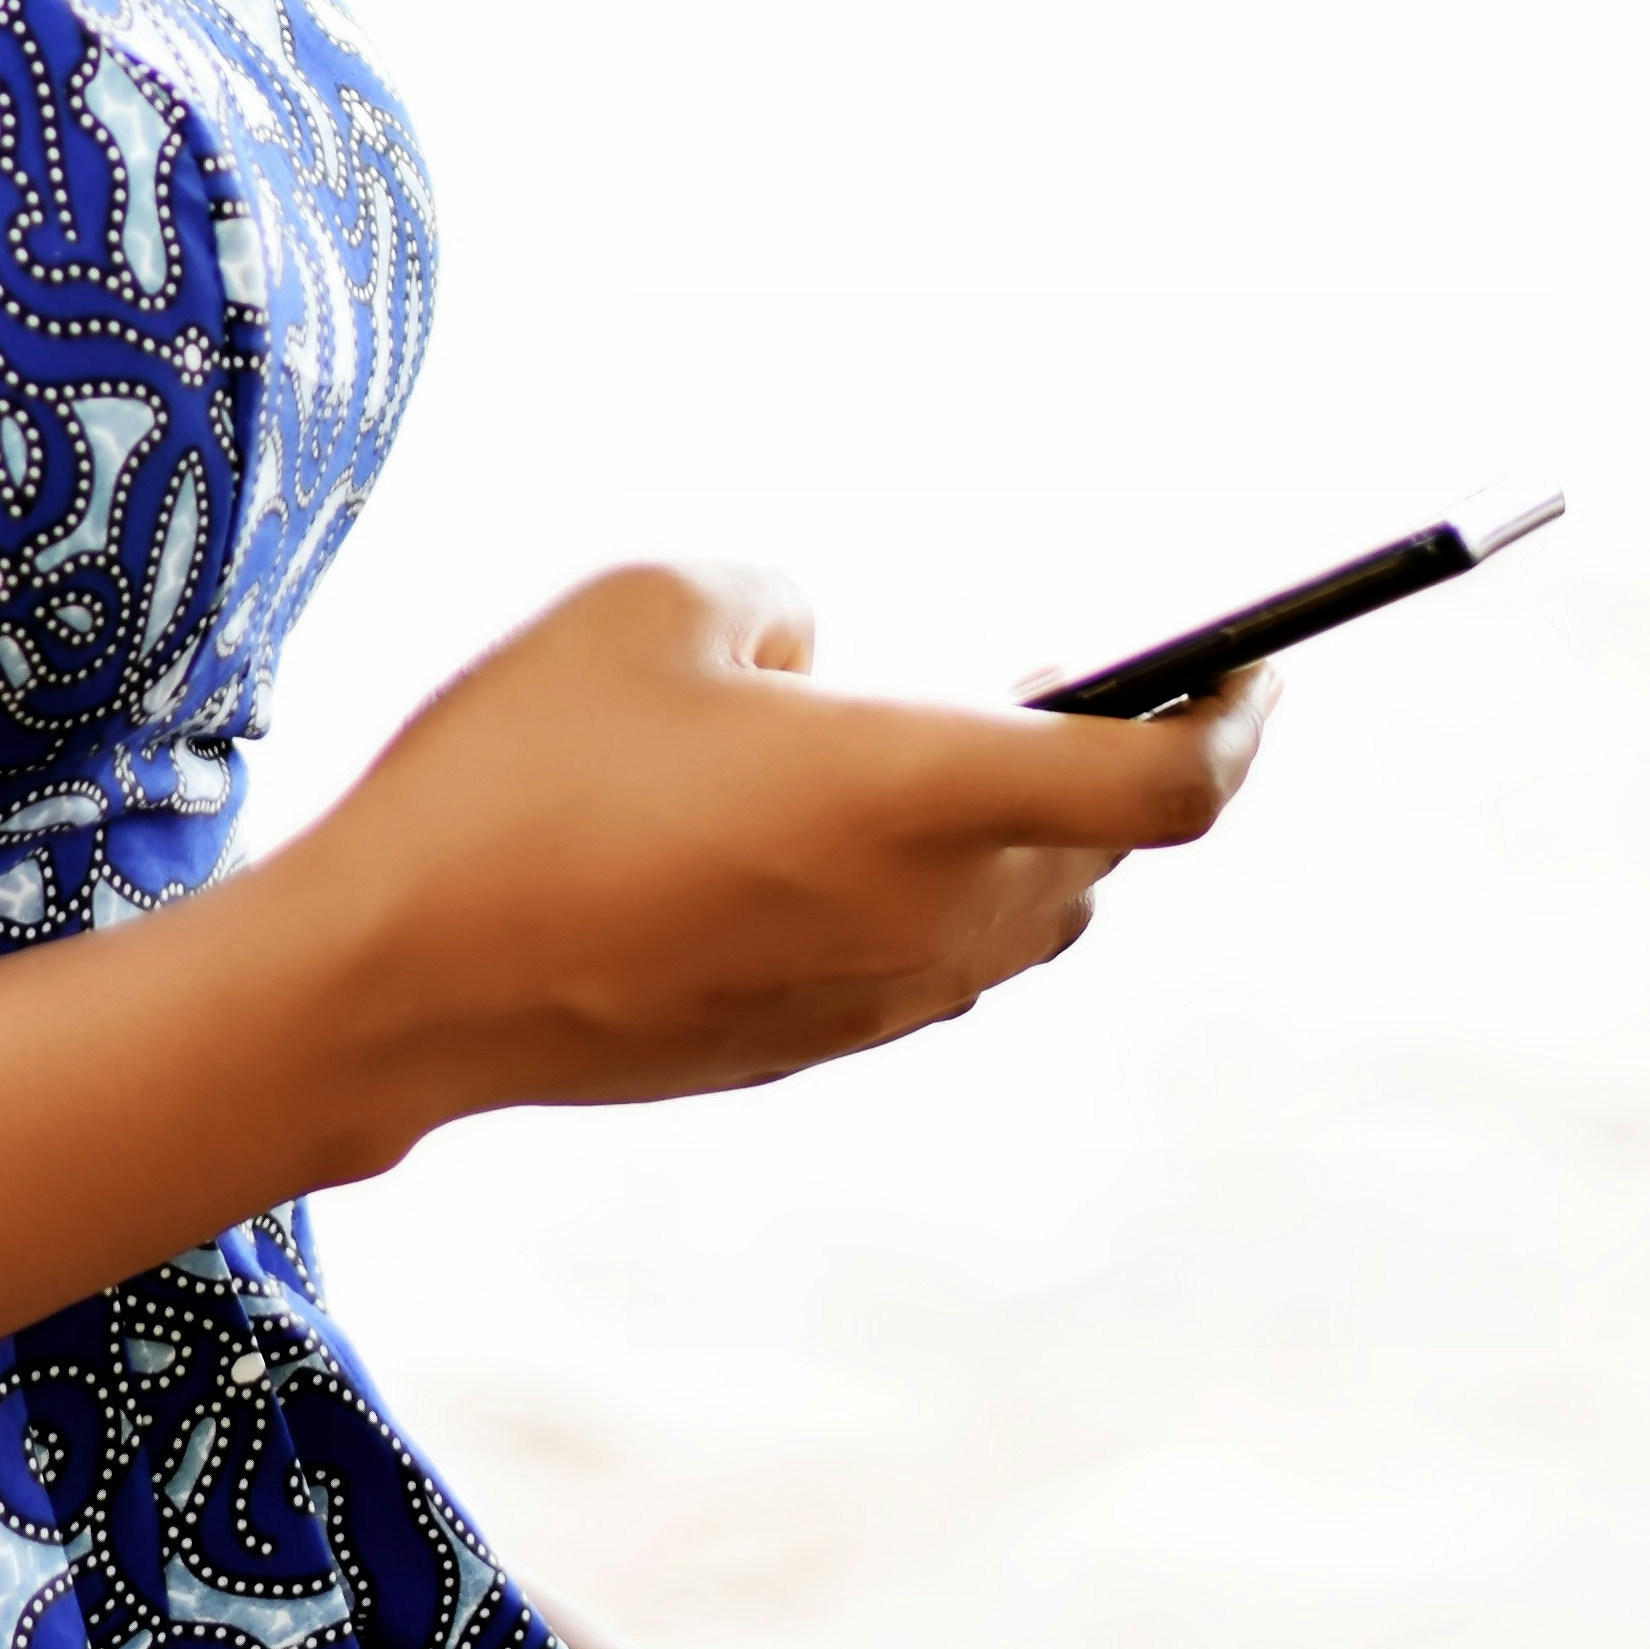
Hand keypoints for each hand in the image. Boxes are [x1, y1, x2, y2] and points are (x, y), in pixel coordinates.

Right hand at [272, 566, 1270, 1166]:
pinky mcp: (800, 1049)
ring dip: (1030, 840)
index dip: (1237, 718)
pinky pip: (928, 969)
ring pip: (1024, 923)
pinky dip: (935, 897)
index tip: (1247, 663)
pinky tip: (831, 837)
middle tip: (1085, 675)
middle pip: (1104, 856)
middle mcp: (928, 916)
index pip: (1167, 784)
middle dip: (1118, 761)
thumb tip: (819, 653)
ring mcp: (868, 1002)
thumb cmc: (522, 767)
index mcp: (921, 793)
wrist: (402, 979)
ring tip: (963, 752)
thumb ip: (775, 598)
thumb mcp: (647, 600)